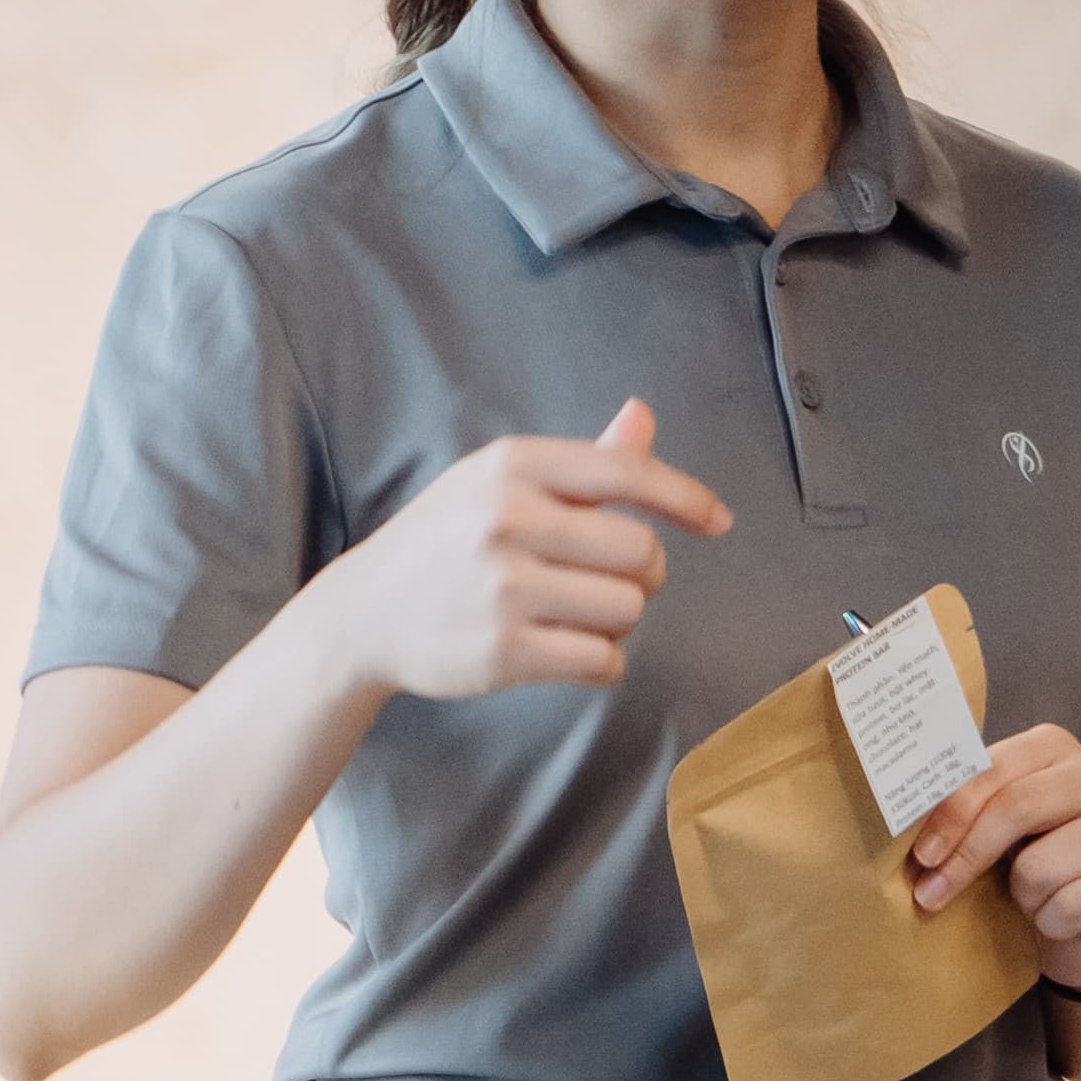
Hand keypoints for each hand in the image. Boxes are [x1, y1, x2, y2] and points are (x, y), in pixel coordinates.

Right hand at [325, 397, 729, 701]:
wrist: (362, 615)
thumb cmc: (447, 542)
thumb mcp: (500, 484)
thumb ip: (583, 462)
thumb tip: (643, 418)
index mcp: (513, 465)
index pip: (629, 473)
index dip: (687, 499)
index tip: (719, 521)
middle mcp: (507, 518)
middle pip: (642, 552)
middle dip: (644, 574)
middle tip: (609, 581)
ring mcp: (502, 586)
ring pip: (628, 609)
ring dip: (619, 621)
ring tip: (574, 614)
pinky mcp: (502, 651)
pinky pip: (604, 661)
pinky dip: (602, 662)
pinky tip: (567, 651)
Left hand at [910, 726, 1080, 966]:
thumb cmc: (1037, 864)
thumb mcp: (999, 827)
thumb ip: (968, 811)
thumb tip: (909, 827)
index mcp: (1054, 748)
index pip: (994, 769)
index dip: (951, 813)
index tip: (920, 854)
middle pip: (1015, 808)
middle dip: (966, 857)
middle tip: (931, 894)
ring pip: (1039, 867)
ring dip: (1023, 897)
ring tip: (1036, 898)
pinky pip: (1069, 905)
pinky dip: (1052, 923)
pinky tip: (1064, 917)